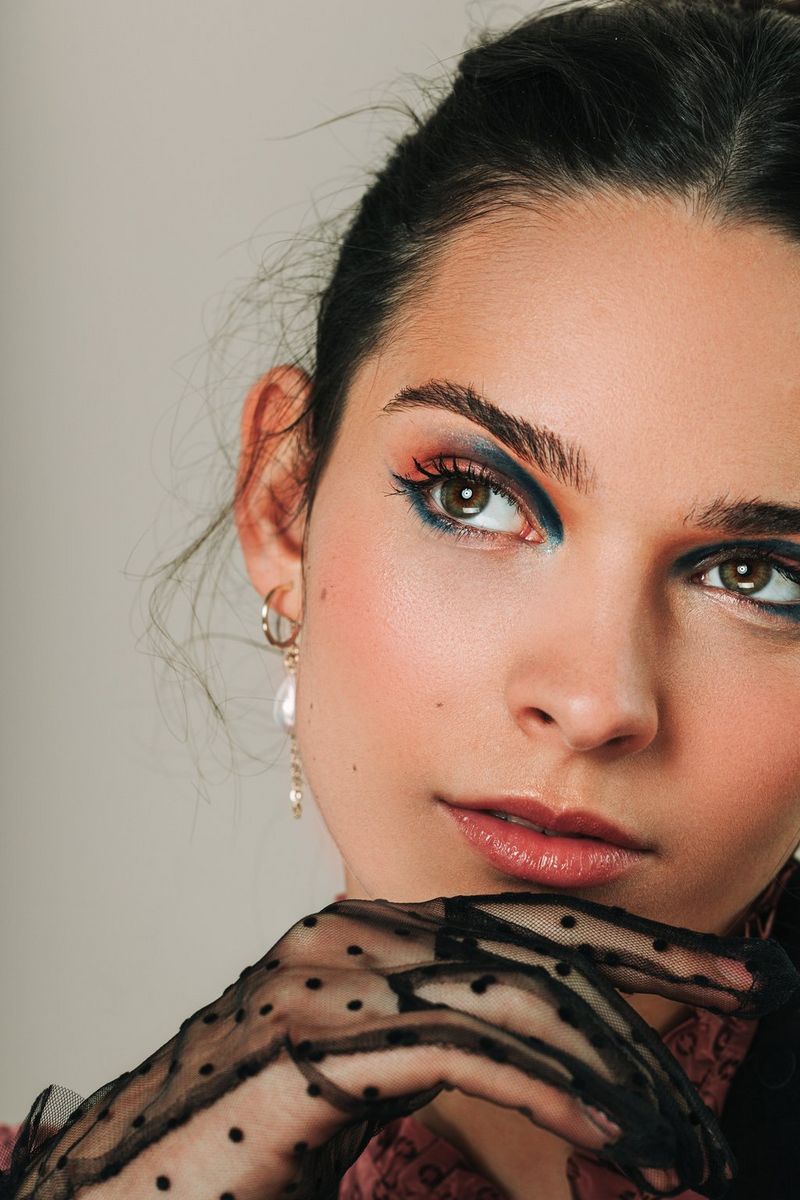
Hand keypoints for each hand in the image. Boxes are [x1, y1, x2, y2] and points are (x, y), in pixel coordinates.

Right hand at [9, 889, 797, 1199]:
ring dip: (615, 1070)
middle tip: (757, 985)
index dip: (633, 939)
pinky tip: (614, 1139)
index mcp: (372, 938)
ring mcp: (328, 984)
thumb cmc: (244, 1148)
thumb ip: (453, 1054)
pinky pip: (463, 1051)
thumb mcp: (371, 1087)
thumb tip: (563, 1078)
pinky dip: (551, 1094)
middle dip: (656, 968)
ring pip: (509, 996)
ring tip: (689, 1149)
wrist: (123, 1186)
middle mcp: (352, 938)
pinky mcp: (312, 1044)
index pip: (524, 921)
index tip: (728, 964)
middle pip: (532, 939)